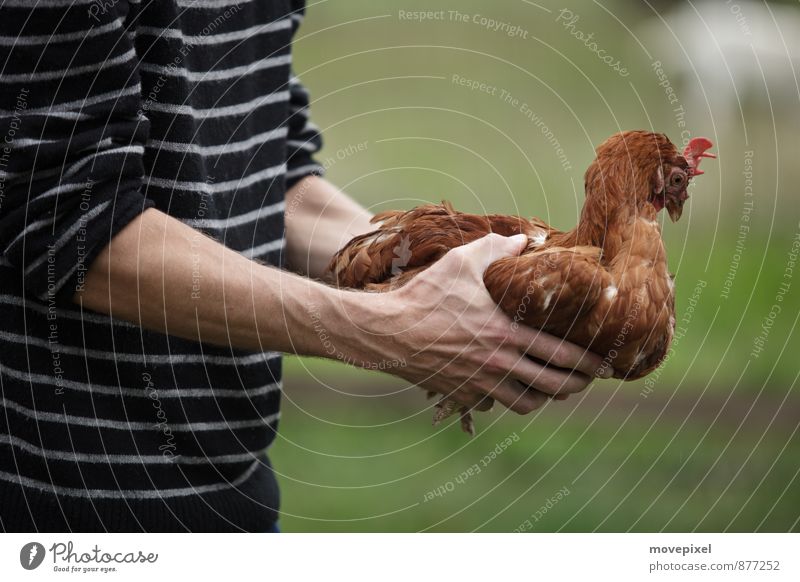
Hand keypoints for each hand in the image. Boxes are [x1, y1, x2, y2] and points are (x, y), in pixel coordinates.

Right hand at [345, 233, 611, 413]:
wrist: (388, 332)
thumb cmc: (426, 294)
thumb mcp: (462, 262)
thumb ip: (498, 248)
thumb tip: (526, 239)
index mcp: (506, 333)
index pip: (562, 355)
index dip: (589, 363)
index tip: (605, 365)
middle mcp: (499, 363)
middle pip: (553, 385)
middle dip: (578, 384)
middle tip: (589, 379)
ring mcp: (481, 383)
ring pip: (529, 402)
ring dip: (548, 397)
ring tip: (555, 388)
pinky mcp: (464, 394)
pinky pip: (499, 405)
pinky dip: (515, 401)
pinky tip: (517, 390)